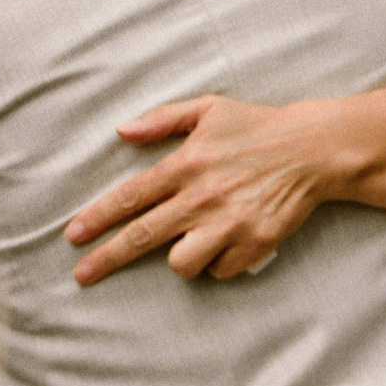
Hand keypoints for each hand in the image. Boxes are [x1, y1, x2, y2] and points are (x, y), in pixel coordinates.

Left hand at [64, 95, 333, 284]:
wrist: (314, 149)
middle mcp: (202, 197)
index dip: (97, 218)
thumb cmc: (256, 127)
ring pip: (182, 263)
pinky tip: (229, 241)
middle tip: (81, 276)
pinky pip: (220, 270)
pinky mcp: (255, 243)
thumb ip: (162, 119)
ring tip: (192, 241)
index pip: (130, 196)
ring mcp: (228, 223)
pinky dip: (219, 262)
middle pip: (142, 237)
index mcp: (186, 164)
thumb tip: (122, 131)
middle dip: (106, 259)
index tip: (72, 237)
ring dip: (179, 259)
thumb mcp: (208, 109)